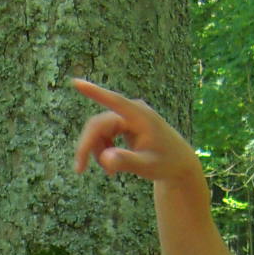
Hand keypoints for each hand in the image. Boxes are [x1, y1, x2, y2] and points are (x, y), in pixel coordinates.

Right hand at [71, 79, 200, 183]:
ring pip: (98, 130)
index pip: (114, 101)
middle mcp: (132, 110)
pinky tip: (111, 163)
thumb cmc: (165, 163)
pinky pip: (103, 133)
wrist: (177, 162)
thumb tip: (105, 159)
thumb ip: (126, 162)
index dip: (94, 92)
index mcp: (141, 116)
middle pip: (98, 125)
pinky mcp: (123, 122)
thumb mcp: (147, 166)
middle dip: (88, 146)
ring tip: (110, 171)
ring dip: (98, 150)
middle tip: (79, 170)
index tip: (75, 82)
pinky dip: (103, 149)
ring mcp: (127, 115)